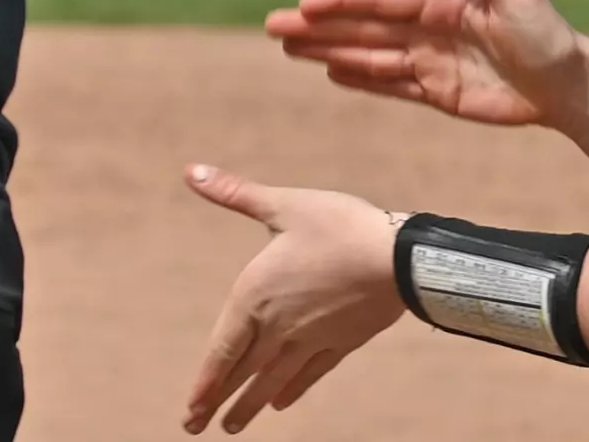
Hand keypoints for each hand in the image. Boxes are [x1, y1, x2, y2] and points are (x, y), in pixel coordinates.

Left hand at [182, 166, 405, 434]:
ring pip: (274, 380)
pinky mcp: (342, 342)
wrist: (398, 257)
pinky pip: (311, 372)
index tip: (190, 409)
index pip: (222, 350)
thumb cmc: (341, 225)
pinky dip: (293, 390)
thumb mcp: (286, 204)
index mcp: (256, 296)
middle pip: (243, 372)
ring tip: (233, 427)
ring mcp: (312, 338)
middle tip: (196, 427)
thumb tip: (192, 171)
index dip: (205, 382)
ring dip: (251, 405)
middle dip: (217, 402)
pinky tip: (281, 402)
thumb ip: (237, 193)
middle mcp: (279, 326)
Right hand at [266, 0, 588, 130]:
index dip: (342, 2)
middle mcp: (433, 28)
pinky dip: (361, 79)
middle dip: (319, 27)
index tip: (304, 3)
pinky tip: (332, 73)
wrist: (570, 86)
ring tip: (289, 48)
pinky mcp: (440, 93)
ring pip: (370, 56)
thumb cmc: (548, 35)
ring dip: (330, 52)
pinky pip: (392, 85)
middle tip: (273, 26)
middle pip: (366, 27)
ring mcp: (434, 61)